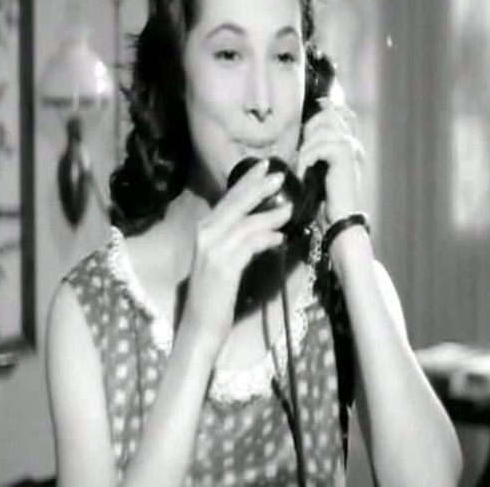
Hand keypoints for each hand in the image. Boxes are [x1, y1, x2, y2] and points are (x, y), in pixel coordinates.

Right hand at [183, 159, 291, 355]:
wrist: (200, 325)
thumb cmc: (214, 292)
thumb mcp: (223, 258)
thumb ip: (236, 238)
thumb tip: (263, 223)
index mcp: (204, 229)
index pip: (229, 198)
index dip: (247, 180)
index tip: (264, 165)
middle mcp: (205, 234)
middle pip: (236, 203)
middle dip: (259, 186)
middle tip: (279, 174)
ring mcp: (212, 250)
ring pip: (245, 223)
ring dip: (270, 214)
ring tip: (289, 208)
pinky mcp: (223, 267)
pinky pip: (249, 245)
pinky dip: (266, 238)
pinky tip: (280, 237)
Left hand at [296, 97, 365, 223]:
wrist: (339, 218)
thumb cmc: (326, 198)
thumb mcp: (318, 169)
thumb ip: (315, 150)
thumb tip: (302, 134)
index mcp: (348, 143)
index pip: (339, 113)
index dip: (327, 106)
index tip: (318, 104)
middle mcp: (352, 141)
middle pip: (327, 116)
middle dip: (309, 130)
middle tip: (303, 154)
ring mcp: (350, 146)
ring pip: (320, 131)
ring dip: (305, 150)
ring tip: (302, 168)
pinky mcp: (345, 154)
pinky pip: (318, 146)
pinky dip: (306, 160)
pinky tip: (304, 173)